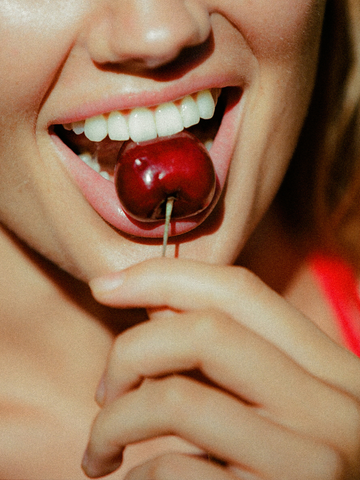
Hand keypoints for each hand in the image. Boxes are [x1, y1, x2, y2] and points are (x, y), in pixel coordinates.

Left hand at [82, 258, 359, 478]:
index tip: (107, 284)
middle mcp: (332, 409)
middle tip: (105, 391)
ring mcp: (306, 464)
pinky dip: (134, 477)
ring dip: (113, 423)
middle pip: (206, 332)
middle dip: (131, 351)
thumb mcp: (276, 401)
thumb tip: (156, 300)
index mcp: (330, 369)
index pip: (241, 291)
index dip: (163, 276)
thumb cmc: (281, 463)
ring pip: (176, 400)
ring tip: (101, 449)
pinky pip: (171, 472)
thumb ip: (230, 352)